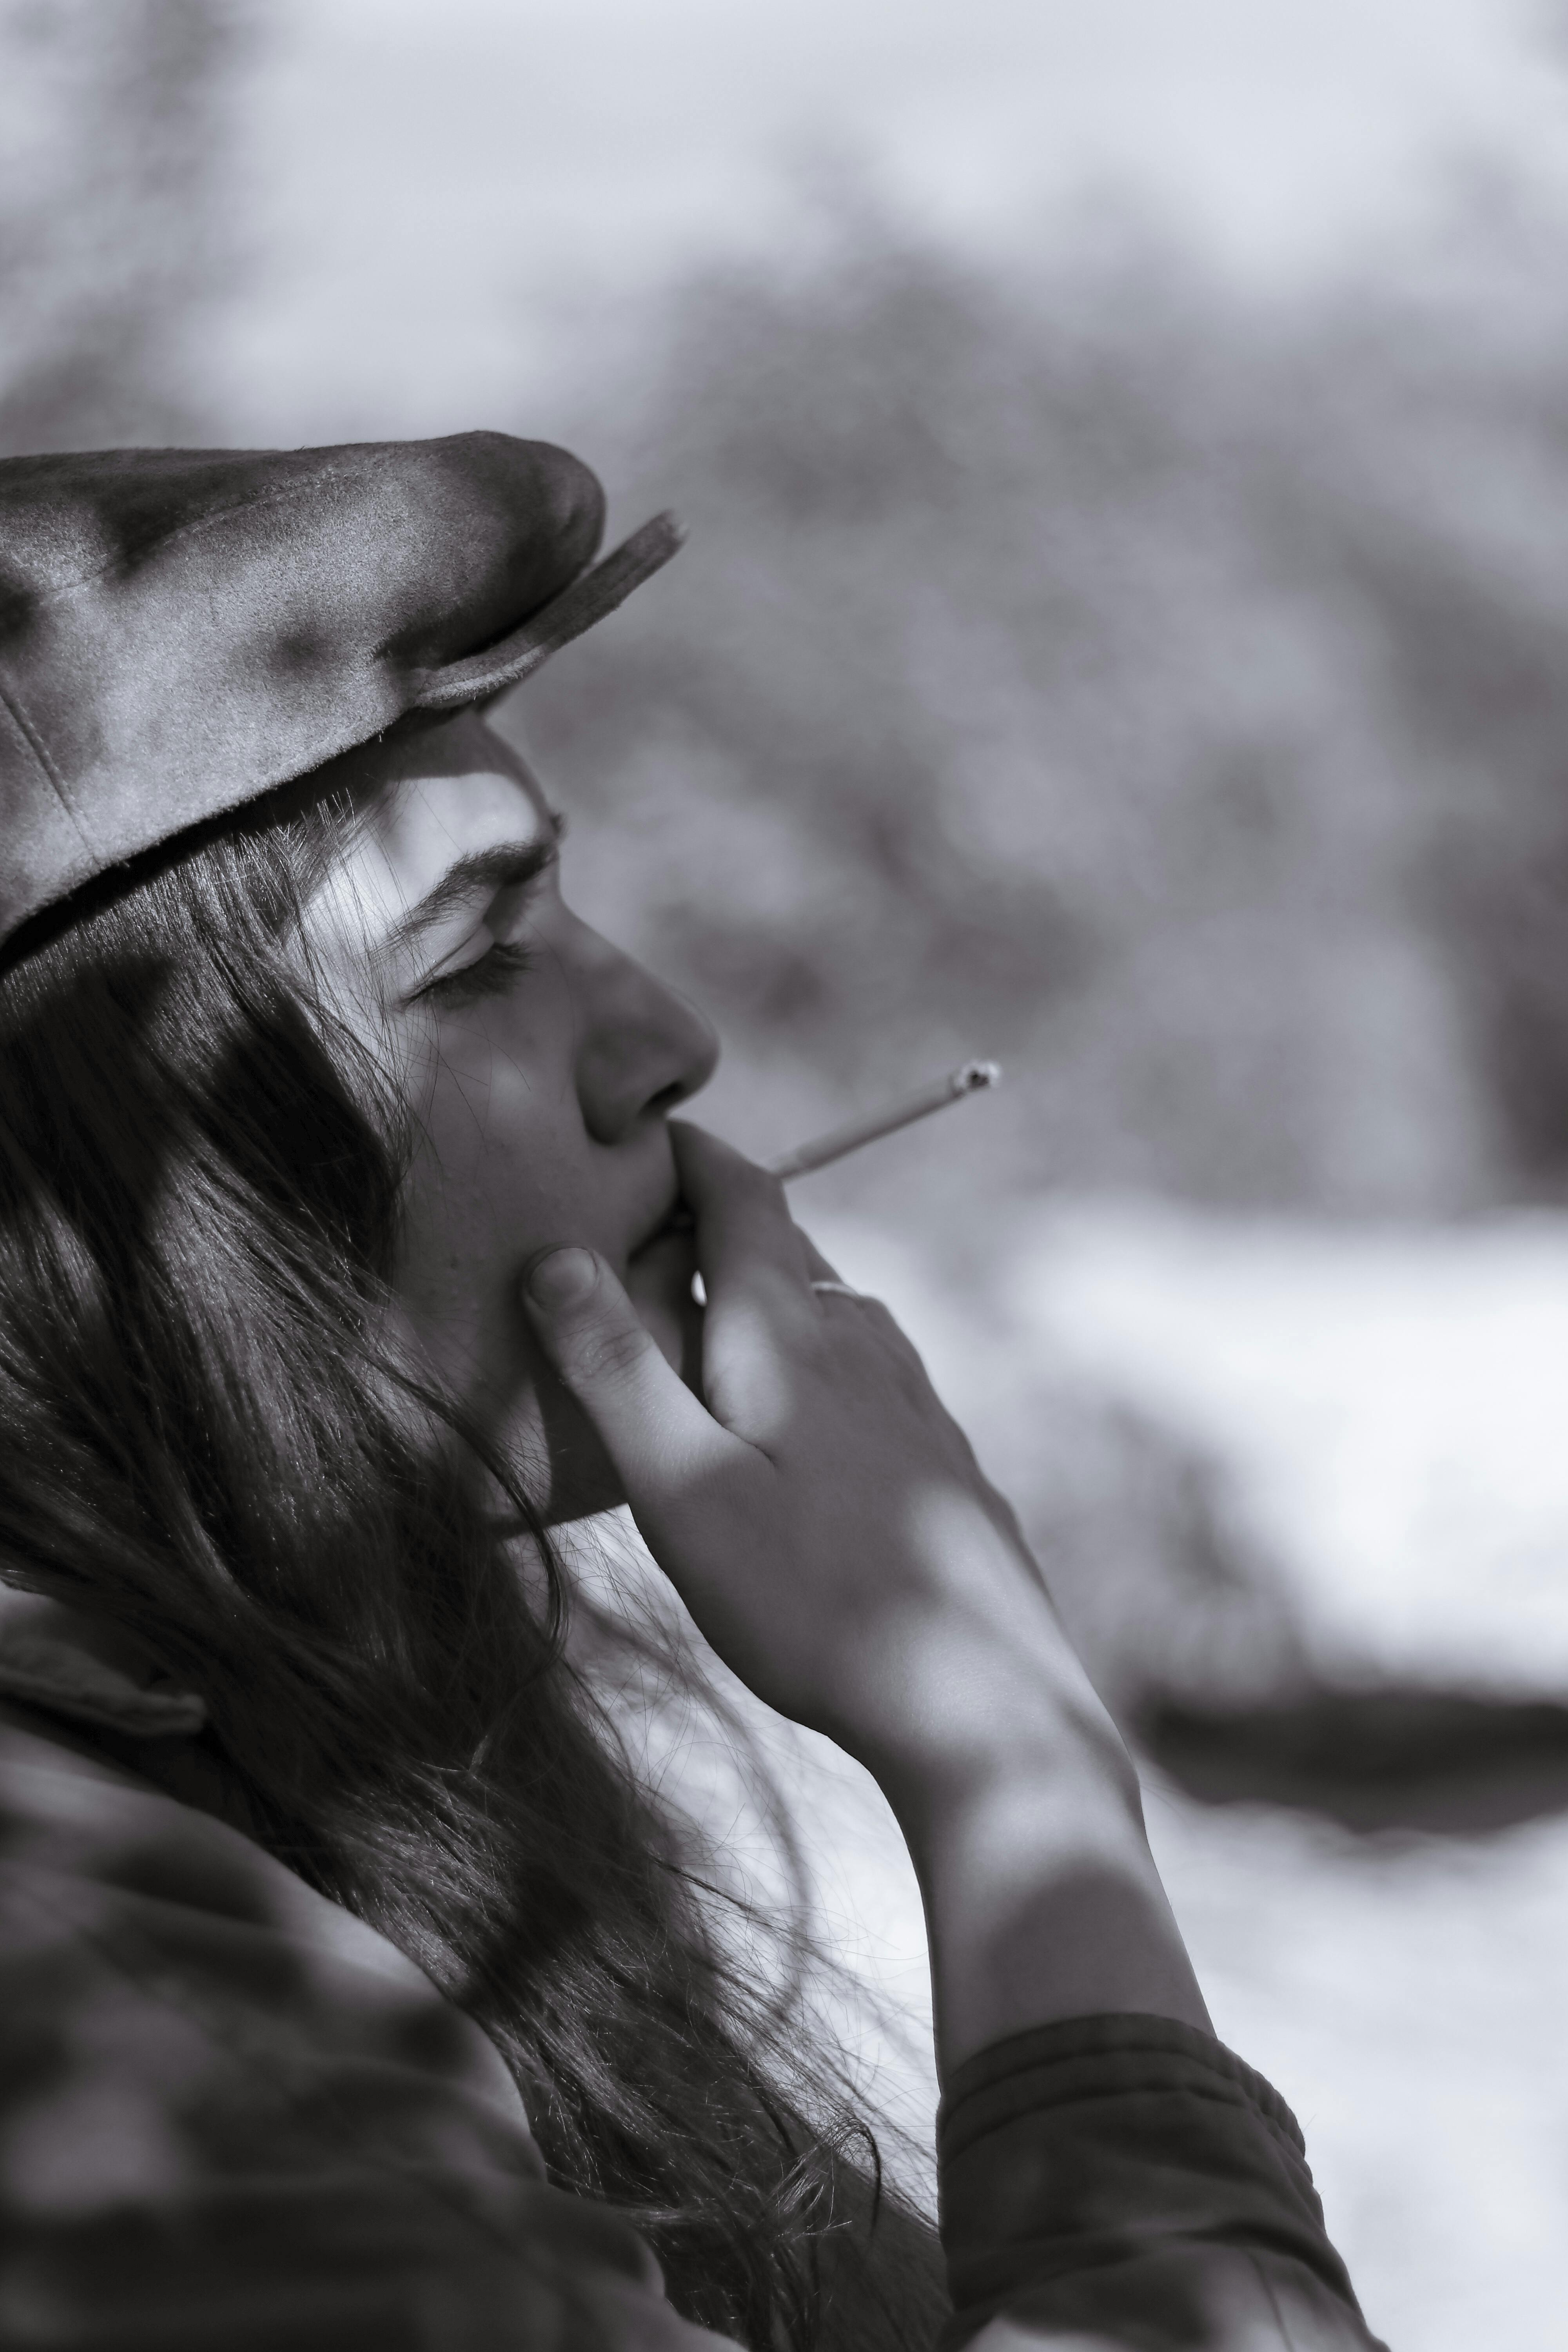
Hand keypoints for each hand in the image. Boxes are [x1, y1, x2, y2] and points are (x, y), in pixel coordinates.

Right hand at [521, 1122, 1065, 1774]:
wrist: (981, 1703)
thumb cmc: (814, 1603)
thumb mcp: (683, 1490)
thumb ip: (618, 1371)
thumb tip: (558, 1256)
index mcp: (792, 1338)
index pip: (744, 1196)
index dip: (693, 1153)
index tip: (646, 1132)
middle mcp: (863, 1347)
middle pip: (786, 1250)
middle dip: (718, 1225)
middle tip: (648, 1233)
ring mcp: (914, 1404)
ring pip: (830, 1313)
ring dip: (768, 1297)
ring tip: (708, 1325)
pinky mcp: (940, 1463)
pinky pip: (865, 1375)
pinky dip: (812, 1362)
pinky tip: (798, 1424)